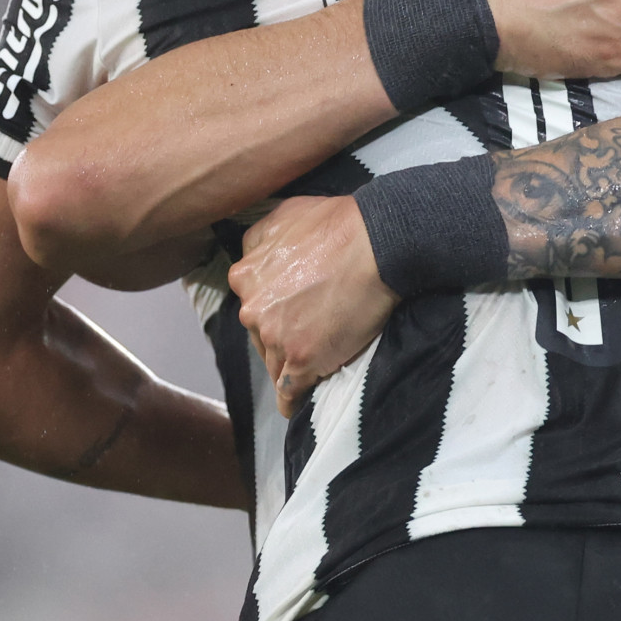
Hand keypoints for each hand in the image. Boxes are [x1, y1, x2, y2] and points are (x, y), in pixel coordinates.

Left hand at [228, 196, 400, 416]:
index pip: (252, 305)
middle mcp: (253, 310)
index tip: (291, 313)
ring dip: (289, 367)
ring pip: (274, 364)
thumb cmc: (337, 224)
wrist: (376, 244)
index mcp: (245, 277)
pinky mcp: (302, 360)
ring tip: (310, 368)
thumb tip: (253, 256)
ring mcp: (276, 338)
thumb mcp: (283, 214)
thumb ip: (259, 240)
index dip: (273, 311)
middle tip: (310, 334)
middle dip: (279, 338)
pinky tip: (295, 405)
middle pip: (260, 337)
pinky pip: (289, 392)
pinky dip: (292, 401)